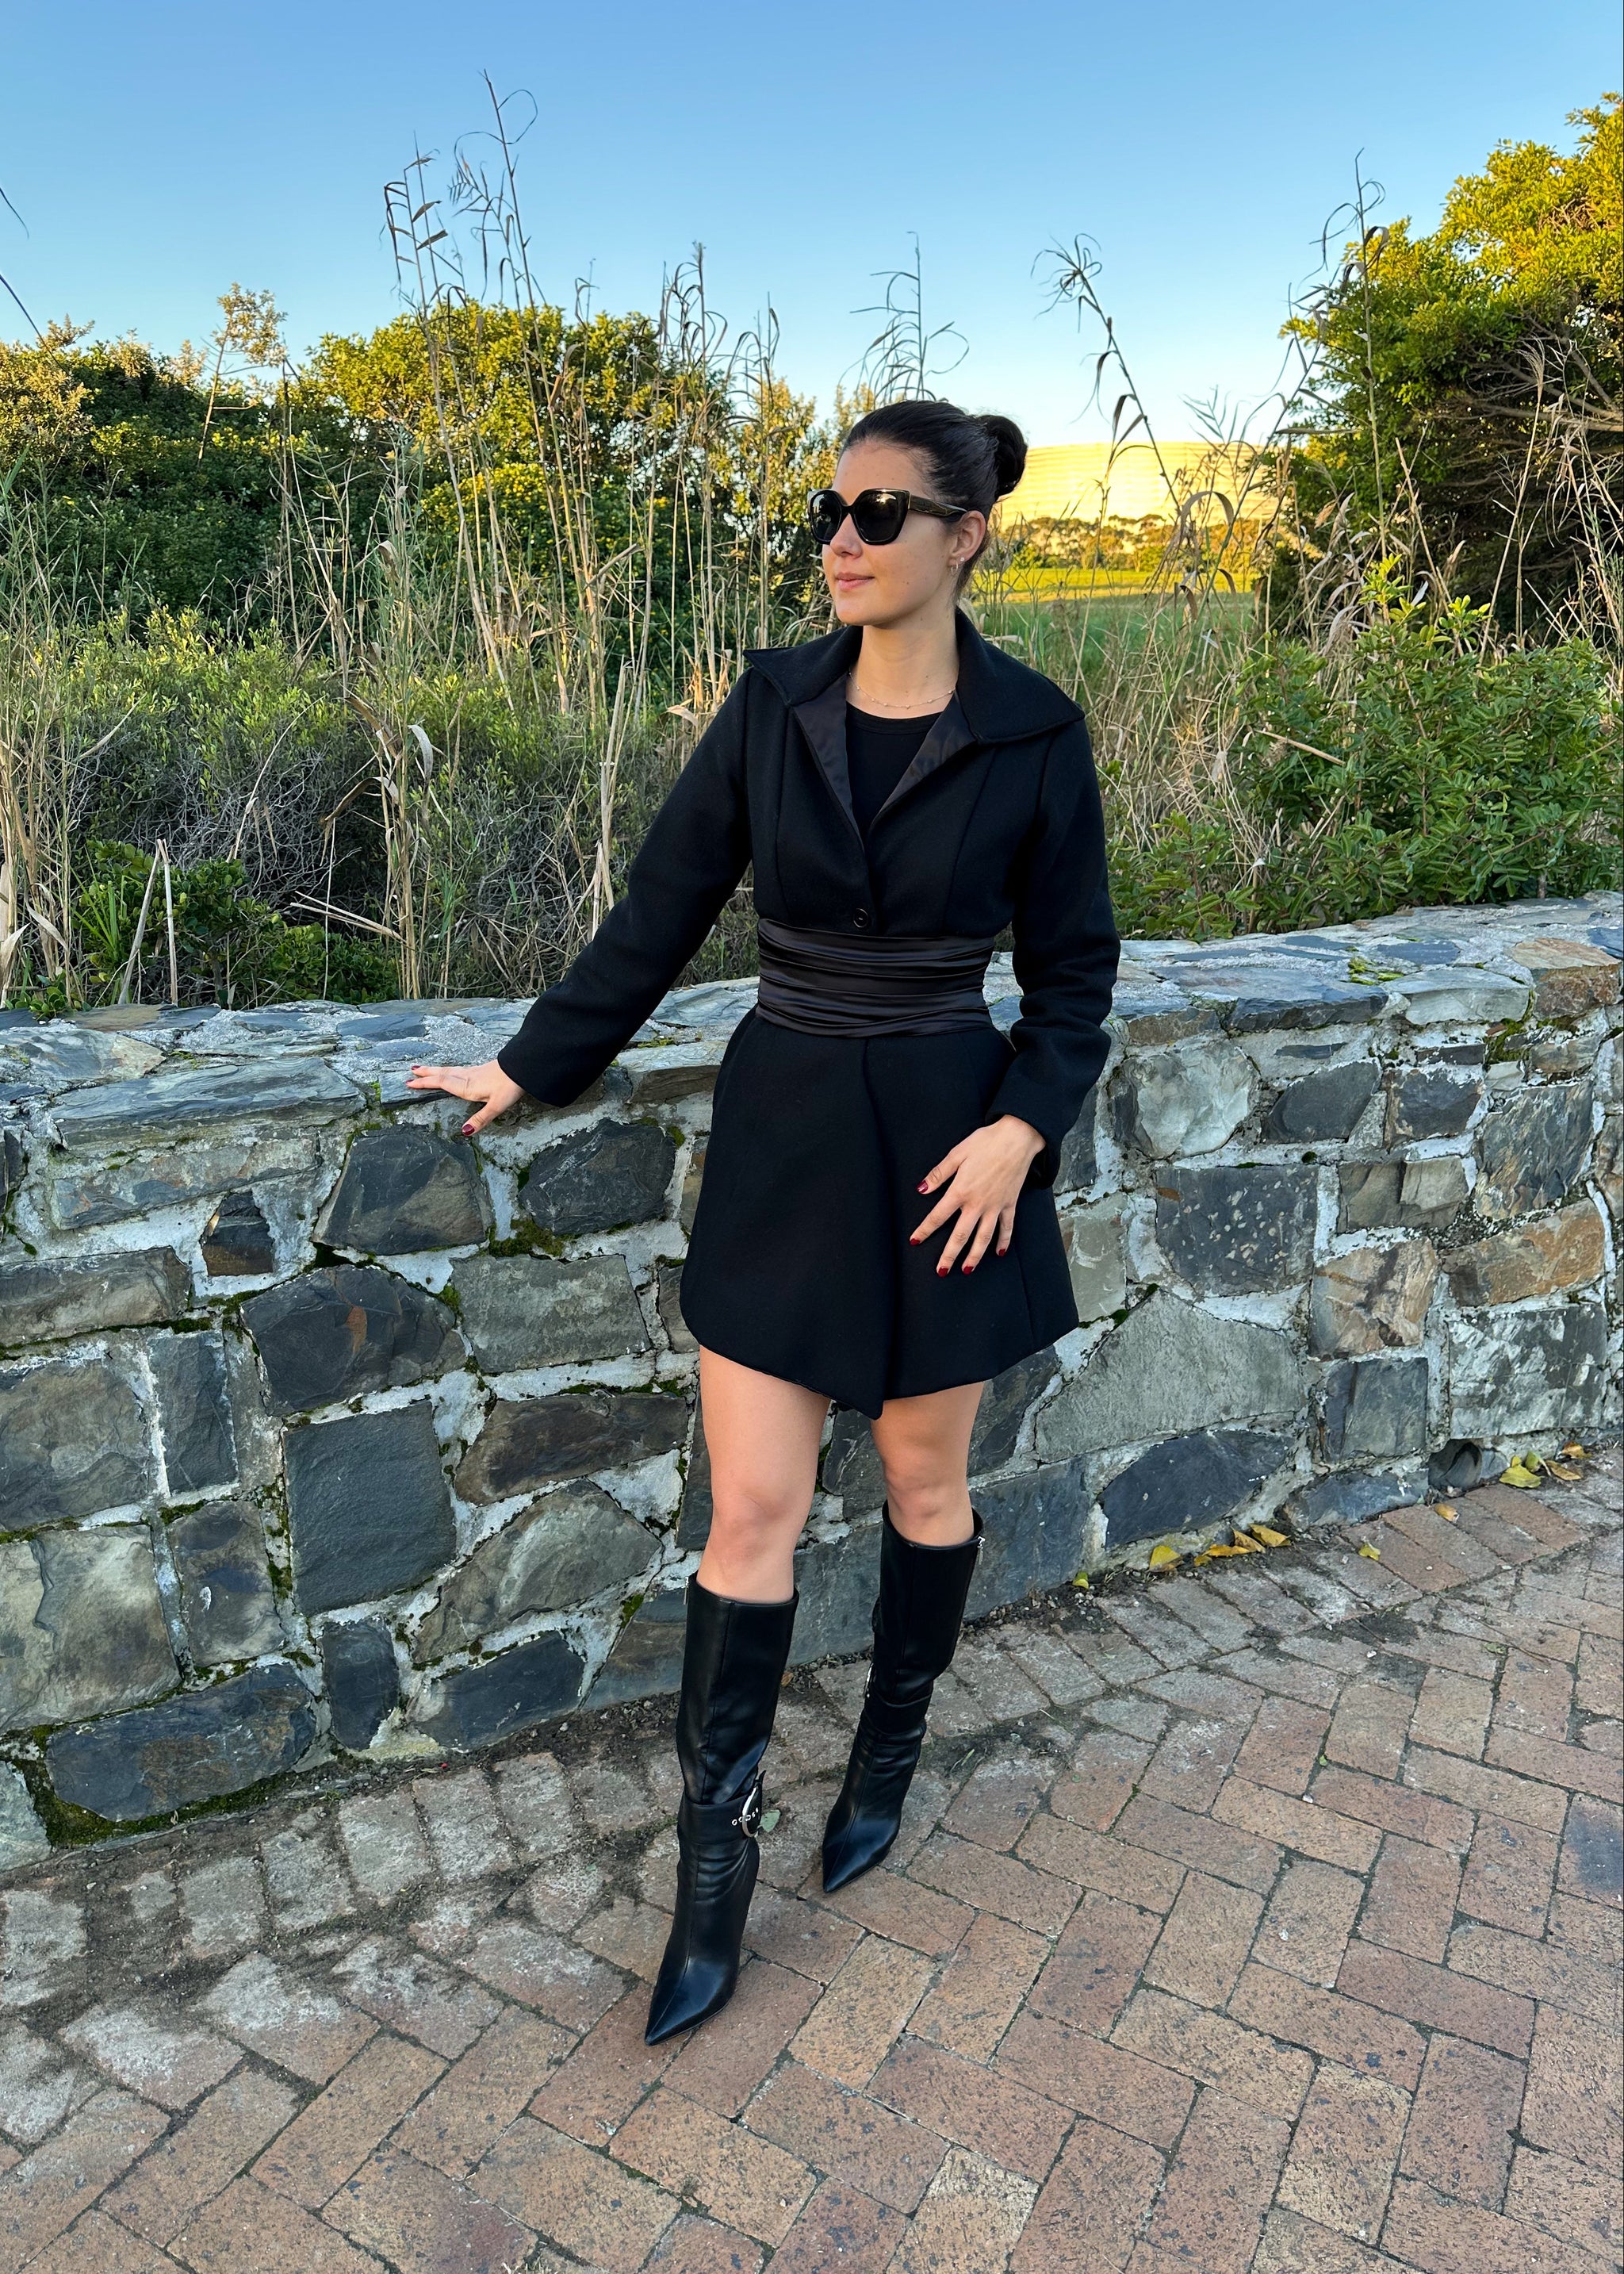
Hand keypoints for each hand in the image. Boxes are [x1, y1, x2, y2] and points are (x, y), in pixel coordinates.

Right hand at [405, 1057, 527, 1133]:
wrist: (522, 1067)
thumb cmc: (510, 1087)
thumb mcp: (496, 1106)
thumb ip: (481, 1118)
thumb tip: (464, 1131)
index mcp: (467, 1087)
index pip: (441, 1083)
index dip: (425, 1083)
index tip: (410, 1083)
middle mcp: (467, 1077)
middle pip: (442, 1074)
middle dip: (426, 1073)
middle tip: (411, 1071)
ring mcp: (474, 1071)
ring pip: (449, 1070)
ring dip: (435, 1070)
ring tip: (424, 1069)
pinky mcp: (480, 1069)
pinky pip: (457, 1069)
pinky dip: (447, 1070)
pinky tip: (450, 1071)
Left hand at [910, 1116, 1045, 1275]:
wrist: (1018, 1137)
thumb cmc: (986, 1142)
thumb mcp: (957, 1153)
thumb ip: (939, 1174)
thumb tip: (921, 1189)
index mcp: (961, 1191)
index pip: (938, 1216)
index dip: (925, 1230)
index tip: (915, 1241)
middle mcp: (978, 1204)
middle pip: (960, 1235)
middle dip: (949, 1255)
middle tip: (941, 1272)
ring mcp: (996, 1206)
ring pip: (984, 1237)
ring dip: (975, 1256)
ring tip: (967, 1270)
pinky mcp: (1010, 1204)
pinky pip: (1007, 1228)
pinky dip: (1003, 1241)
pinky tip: (999, 1253)